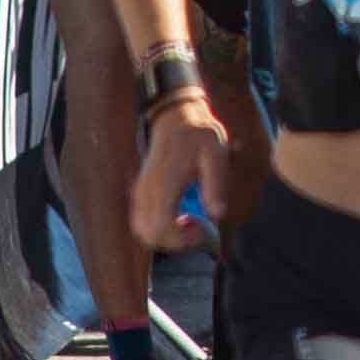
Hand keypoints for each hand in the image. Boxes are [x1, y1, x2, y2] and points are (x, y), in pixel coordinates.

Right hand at [130, 95, 226, 246]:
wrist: (175, 117)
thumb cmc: (198, 134)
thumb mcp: (215, 154)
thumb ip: (216, 185)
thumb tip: (218, 215)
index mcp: (165, 184)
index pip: (161, 228)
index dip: (182, 238)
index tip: (203, 229)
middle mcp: (147, 191)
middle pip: (150, 235)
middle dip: (176, 242)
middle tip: (199, 228)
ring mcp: (141, 192)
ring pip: (143, 231)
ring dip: (167, 236)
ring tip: (190, 222)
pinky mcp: (141, 191)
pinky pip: (142, 221)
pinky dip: (159, 227)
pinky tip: (180, 215)